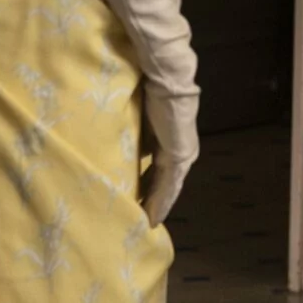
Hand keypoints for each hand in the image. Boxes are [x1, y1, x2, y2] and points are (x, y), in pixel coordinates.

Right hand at [142, 86, 198, 225]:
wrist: (167, 79)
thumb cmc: (149, 91)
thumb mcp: (137, 120)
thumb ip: (133, 136)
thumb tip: (119, 151)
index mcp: (169, 141)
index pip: (156, 170)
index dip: (145, 186)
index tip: (132, 200)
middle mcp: (179, 151)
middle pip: (162, 181)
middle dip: (149, 199)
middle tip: (134, 217)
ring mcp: (182, 155)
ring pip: (166, 187)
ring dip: (155, 205)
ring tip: (143, 224)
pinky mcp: (181, 157)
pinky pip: (169, 185)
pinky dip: (161, 202)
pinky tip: (153, 218)